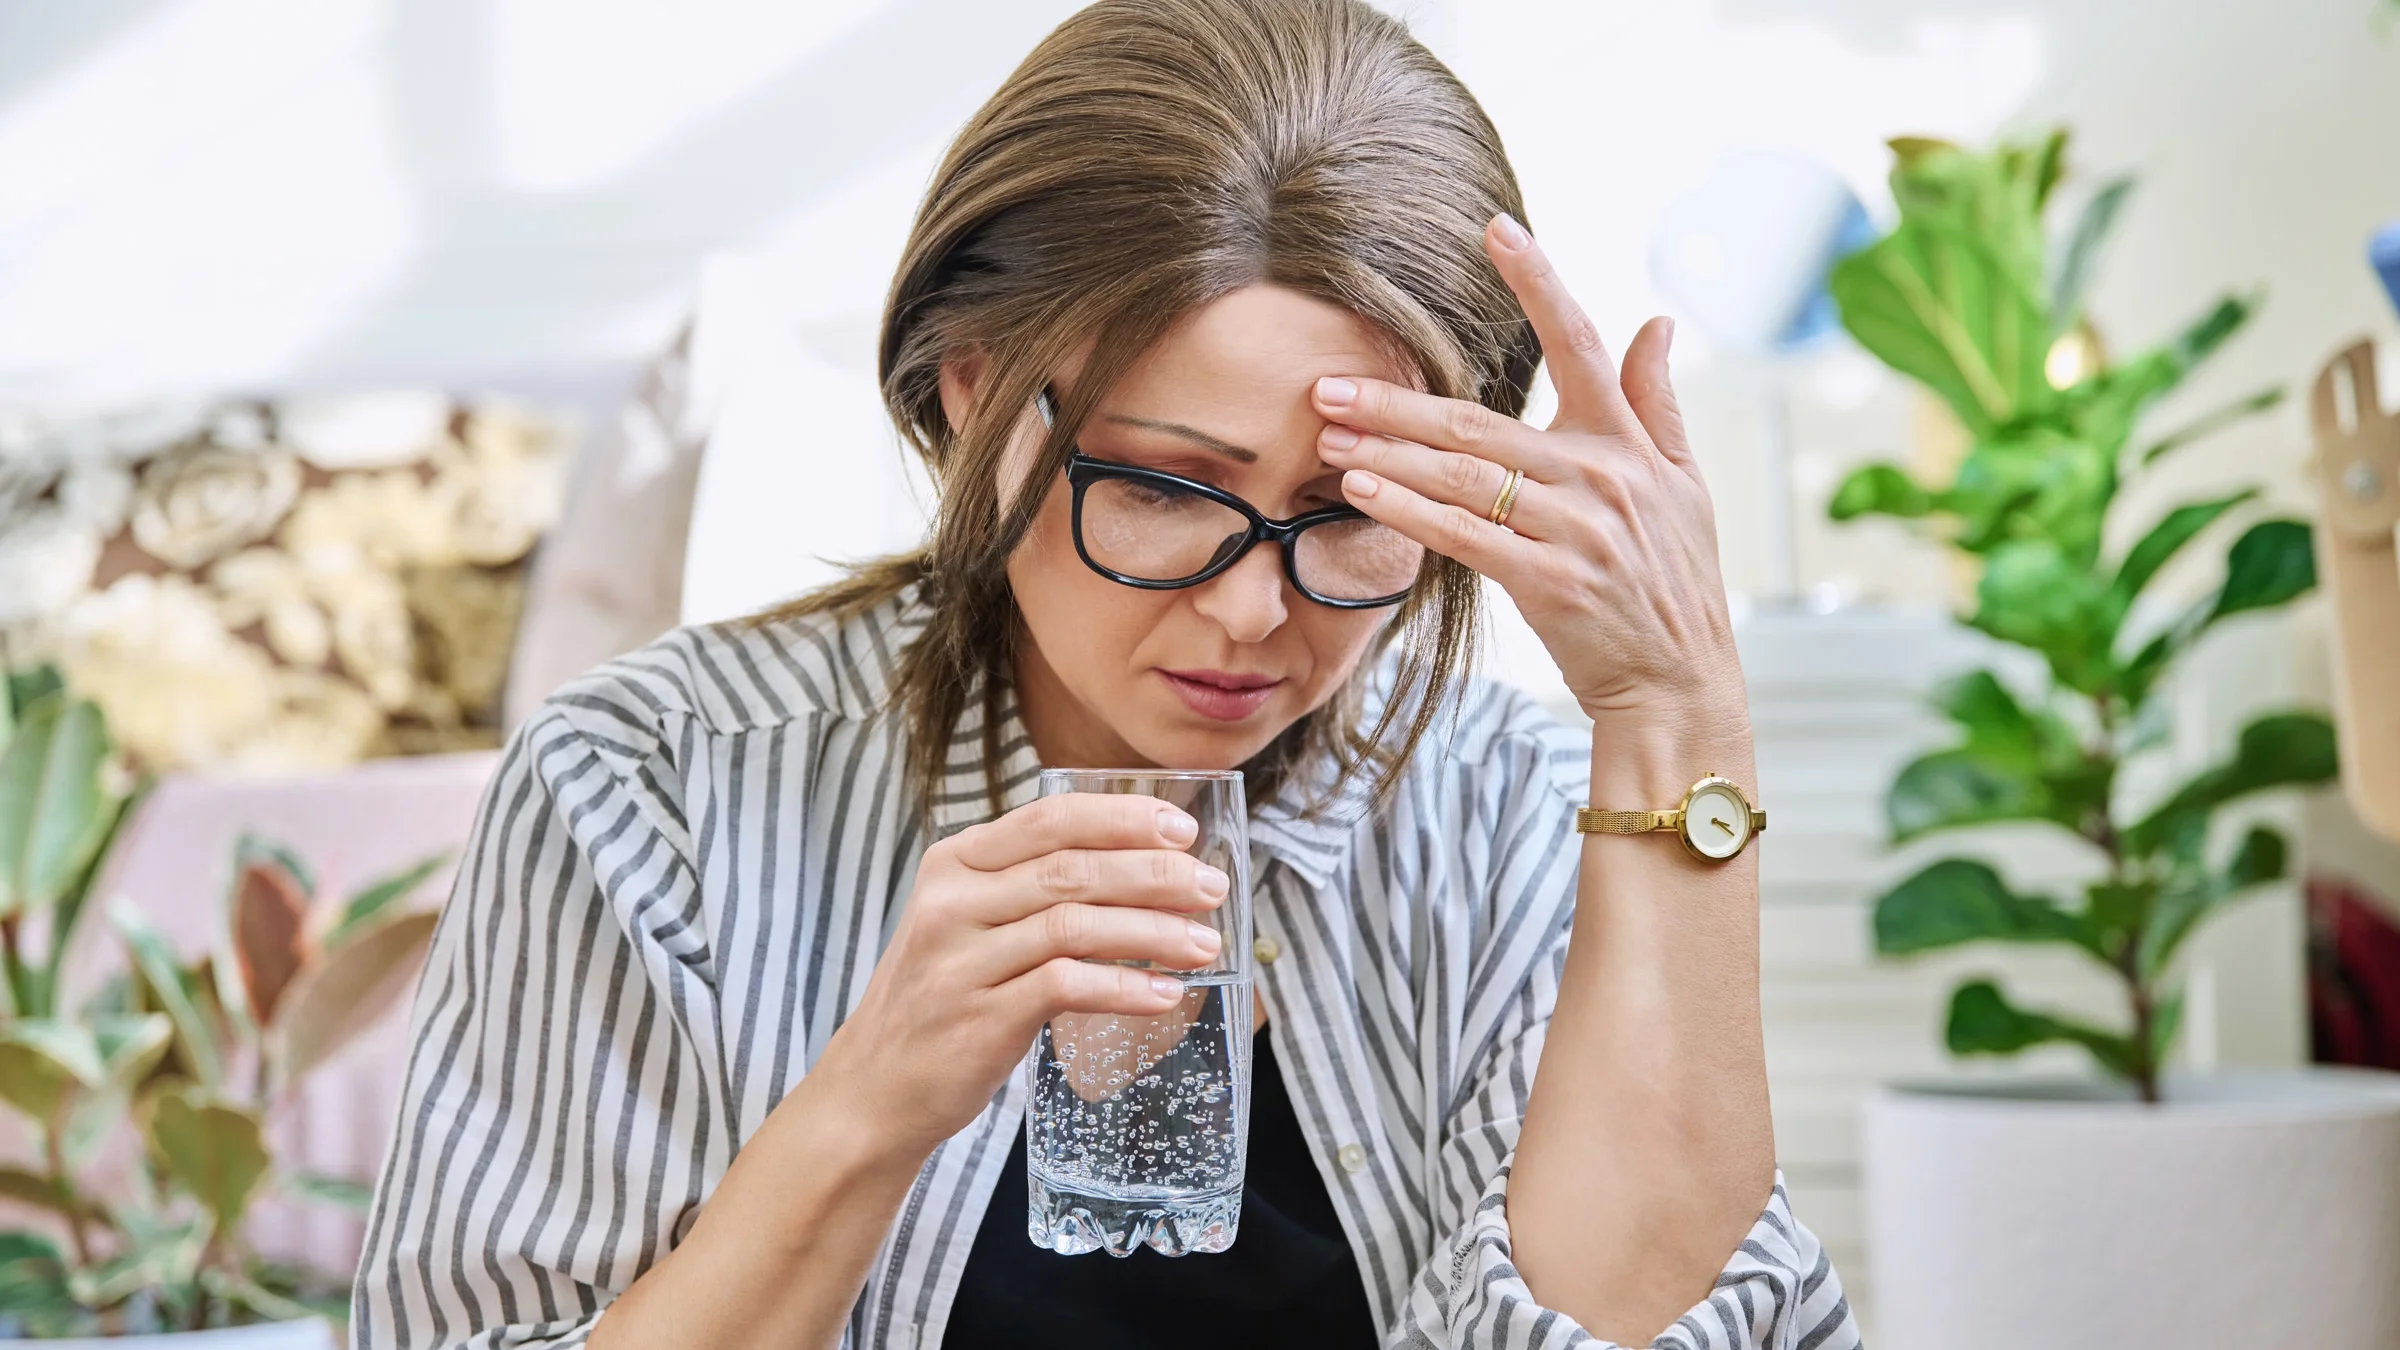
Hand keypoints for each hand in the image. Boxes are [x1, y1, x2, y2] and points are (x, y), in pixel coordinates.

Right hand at [806, 793, 1226, 1158]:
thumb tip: (1145, 869)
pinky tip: (1163, 994)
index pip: (1050, 819)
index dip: (1122, 817)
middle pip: (1072, 869)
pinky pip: (1065, 988)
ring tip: (1203, 944)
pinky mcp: (978, 1018)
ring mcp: (962, 961)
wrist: (875, 1087)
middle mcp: (954, 903)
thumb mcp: (969, 923)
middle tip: (1211, 887)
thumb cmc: (941, 999)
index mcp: (955, 863)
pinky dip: (1123, 988)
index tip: (1182, 829)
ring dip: (1152, 932)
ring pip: (1075, 925)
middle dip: (1154, 874)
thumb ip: (1031, 888)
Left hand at [1314, 213, 1742, 721]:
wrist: (1680, 684)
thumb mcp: (1684, 484)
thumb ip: (1657, 401)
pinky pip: (1464, 536)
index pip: (1582, 344)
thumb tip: (1659, 321)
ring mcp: (1576, 529)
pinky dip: (1409, 511)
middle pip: (1482, 422)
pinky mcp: (1551, 582)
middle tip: (1328, 382)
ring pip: (1463, 477)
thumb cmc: (1672, 584)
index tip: (1497, 228)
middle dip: (1398, 401)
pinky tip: (1362, 489)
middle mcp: (1603, 476)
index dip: (1540, 282)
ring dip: (1387, 451)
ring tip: (1327, 430)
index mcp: (1629, 443)